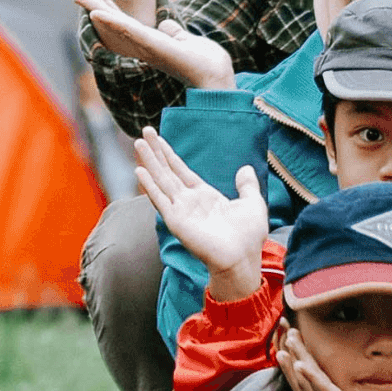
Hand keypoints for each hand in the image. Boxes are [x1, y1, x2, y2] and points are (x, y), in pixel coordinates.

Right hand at [73, 0, 236, 87]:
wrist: (215, 77)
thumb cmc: (203, 64)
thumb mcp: (186, 41)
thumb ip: (173, 33)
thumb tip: (167, 26)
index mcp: (148, 40)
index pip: (120, 18)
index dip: (105, 1)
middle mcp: (141, 43)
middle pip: (111, 18)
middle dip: (92, 0)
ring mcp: (144, 45)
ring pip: (113, 22)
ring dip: (94, 6)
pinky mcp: (151, 45)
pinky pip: (127, 30)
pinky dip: (110, 21)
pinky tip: (96, 12)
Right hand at [134, 127, 268, 284]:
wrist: (243, 259)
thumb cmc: (249, 237)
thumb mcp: (253, 203)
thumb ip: (247, 186)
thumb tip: (246, 168)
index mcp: (205, 196)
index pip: (182, 171)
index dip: (170, 155)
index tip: (159, 139)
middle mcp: (189, 201)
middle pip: (168, 171)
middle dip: (156, 152)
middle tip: (144, 132)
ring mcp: (181, 210)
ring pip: (161, 180)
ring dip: (150, 162)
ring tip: (138, 143)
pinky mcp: (176, 221)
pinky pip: (160, 200)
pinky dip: (149, 186)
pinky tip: (139, 171)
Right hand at [277, 326, 391, 390]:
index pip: (302, 385)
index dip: (292, 365)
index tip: (286, 346)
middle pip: (299, 379)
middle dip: (290, 354)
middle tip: (284, 332)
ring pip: (307, 380)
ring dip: (297, 357)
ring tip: (290, 339)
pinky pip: (325, 390)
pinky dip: (311, 377)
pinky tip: (301, 364)